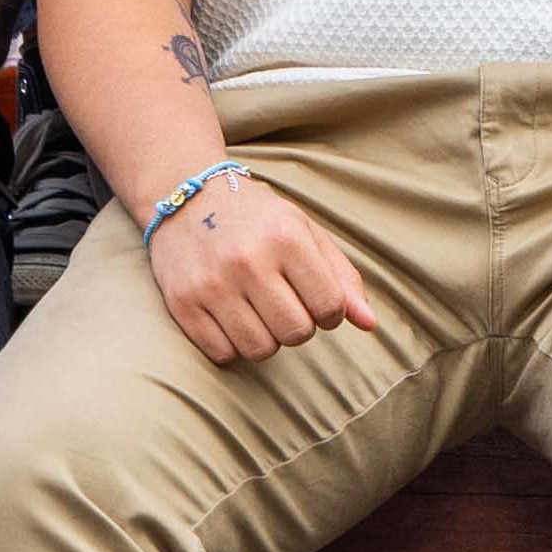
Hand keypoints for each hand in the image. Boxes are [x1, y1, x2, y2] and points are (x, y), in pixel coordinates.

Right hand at [147, 170, 375, 365]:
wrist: (188, 197)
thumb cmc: (257, 218)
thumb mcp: (305, 231)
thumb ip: (342, 277)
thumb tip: (370, 324)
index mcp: (286, 237)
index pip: (329, 307)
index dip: (330, 312)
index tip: (316, 299)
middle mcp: (248, 260)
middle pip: (296, 333)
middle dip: (299, 326)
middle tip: (285, 303)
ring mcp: (212, 283)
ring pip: (260, 350)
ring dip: (266, 338)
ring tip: (258, 310)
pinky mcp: (182, 303)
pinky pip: (223, 354)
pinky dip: (232, 344)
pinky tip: (230, 316)